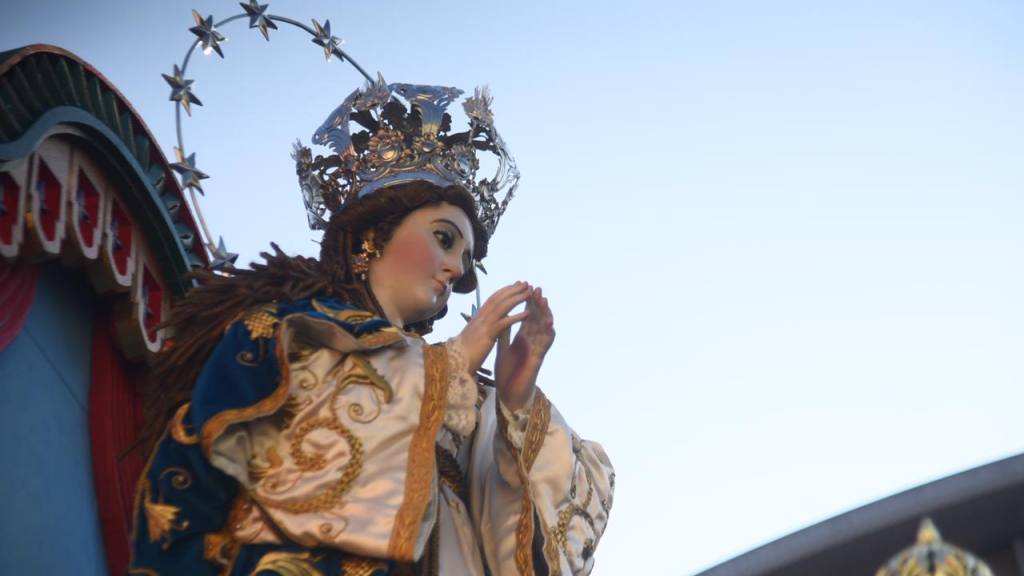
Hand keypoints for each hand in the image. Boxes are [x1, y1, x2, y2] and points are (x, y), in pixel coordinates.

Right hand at [458, 281, 531, 374]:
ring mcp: (483, 325)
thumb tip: (488, 323)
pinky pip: (504, 323)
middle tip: (526, 283)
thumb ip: (481, 327)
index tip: (517, 285)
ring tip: (530, 293)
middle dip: (513, 289)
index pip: (493, 298)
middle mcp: (480, 317)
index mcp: (478, 317)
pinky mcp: (487, 335)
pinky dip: (516, 317)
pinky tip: (527, 313)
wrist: (453, 363)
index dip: (506, 290)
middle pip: (499, 298)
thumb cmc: (463, 352)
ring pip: (502, 306)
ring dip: (517, 298)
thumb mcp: (473, 335)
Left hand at [495, 287, 554, 410]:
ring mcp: (536, 349)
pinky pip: (545, 345)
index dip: (528, 303)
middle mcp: (531, 341)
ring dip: (545, 314)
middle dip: (537, 304)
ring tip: (544, 301)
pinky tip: (549, 325)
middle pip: (537, 319)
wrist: (508, 393)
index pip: (527, 316)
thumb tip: (501, 317)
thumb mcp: (502, 348)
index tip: (526, 288)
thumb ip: (503, 334)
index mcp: (522, 338)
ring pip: (544, 329)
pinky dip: (548, 334)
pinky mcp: (537, 359)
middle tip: (537, 288)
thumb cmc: (507, 373)